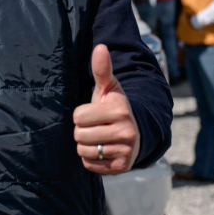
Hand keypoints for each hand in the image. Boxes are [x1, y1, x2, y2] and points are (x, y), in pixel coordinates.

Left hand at [73, 45, 140, 174]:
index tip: (94, 113)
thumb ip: (102, 69)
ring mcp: (126, 151)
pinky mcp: (122, 167)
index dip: (81, 114)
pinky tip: (102, 150)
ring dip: (86, 146)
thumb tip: (100, 47)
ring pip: (83, 151)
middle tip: (96, 127)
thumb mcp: (108, 88)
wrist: (135, 132)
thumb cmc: (114, 107)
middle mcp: (126, 131)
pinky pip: (90, 165)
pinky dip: (91, 159)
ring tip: (99, 138)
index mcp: (120, 110)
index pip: (78, 116)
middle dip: (83, 131)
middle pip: (79, 135)